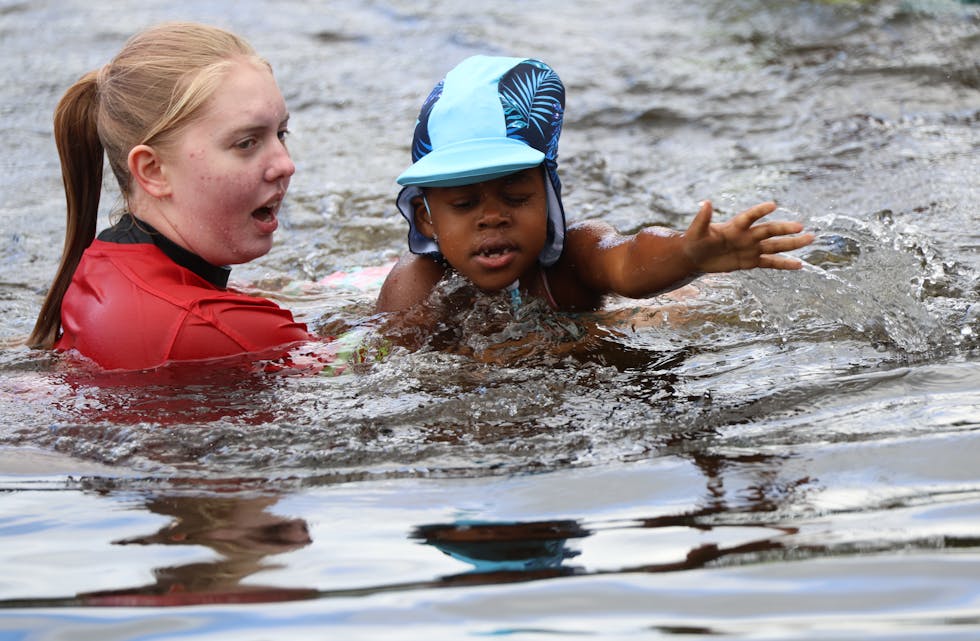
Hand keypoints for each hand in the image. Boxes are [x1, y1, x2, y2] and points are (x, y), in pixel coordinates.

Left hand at [682, 200, 813, 272]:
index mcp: (734, 226)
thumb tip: (705, 202)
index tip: (773, 205)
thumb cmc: (694, 241)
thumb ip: (702, 219)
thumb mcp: (695, 232)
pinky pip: (770, 263)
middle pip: (768, 230)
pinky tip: (799, 265)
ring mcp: (751, 248)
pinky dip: (784, 264)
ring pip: (775, 245)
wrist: (695, 256)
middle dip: (784, 229)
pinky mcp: (751, 261)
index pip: (749, 217)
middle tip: (800, 226)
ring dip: (792, 243)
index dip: (759, 211)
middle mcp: (747, 235)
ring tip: (810, 239)